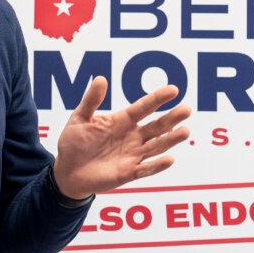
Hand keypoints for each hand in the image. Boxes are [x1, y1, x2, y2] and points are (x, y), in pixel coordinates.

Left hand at [52, 77, 191, 199]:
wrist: (67, 171)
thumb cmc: (74, 142)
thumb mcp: (80, 118)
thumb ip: (91, 101)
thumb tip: (101, 79)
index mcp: (122, 121)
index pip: (144, 107)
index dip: (158, 98)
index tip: (174, 90)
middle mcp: (132, 137)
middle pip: (156, 126)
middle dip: (172, 118)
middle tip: (187, 109)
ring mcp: (132, 155)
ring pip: (156, 147)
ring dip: (170, 140)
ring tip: (185, 131)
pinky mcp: (128, 173)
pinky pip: (145, 169)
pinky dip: (157, 165)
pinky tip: (169, 159)